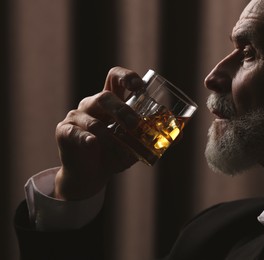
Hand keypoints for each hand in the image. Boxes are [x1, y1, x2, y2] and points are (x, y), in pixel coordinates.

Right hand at [54, 67, 144, 199]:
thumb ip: (154, 138)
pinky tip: (93, 144)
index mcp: (112, 102)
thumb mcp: (136, 145)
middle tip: (134, 124)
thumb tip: (180, 135)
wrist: (92, 175)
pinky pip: (74, 131)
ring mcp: (77, 116)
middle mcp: (93, 104)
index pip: (116, 77)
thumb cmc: (114, 154)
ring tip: (118, 146)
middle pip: (105, 96)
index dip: (128, 77)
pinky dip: (86, 137)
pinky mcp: (65, 131)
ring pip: (91, 115)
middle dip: (122, 109)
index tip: (140, 87)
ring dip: (107, 132)